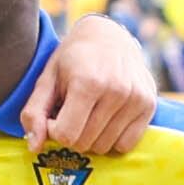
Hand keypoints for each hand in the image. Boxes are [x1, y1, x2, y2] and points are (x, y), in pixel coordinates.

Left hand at [25, 15, 160, 156]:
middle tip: (73, 113)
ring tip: (90, 113)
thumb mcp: (47, 80)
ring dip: (92, 138)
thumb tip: (34, 147)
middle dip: (72, 134)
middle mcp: (116, 90)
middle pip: (85, 144)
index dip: (54, 130)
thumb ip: (34, 113)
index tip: (55, 115)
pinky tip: (107, 119)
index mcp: (88, 82)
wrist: (111, 37)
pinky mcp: (149, 105)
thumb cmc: (73, 60)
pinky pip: (126, 145)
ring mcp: (136, 98)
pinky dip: (113, 139)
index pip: (66, 135)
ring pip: (105, 147)